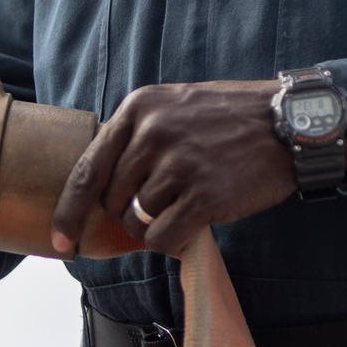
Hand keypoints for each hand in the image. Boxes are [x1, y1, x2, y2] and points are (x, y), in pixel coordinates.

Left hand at [51, 79, 296, 257]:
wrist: (287, 122)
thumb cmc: (229, 118)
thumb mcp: (175, 105)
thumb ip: (137, 135)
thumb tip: (101, 185)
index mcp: (139, 109)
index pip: (87, 170)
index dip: (68, 211)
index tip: (60, 239)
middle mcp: (153, 134)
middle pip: (113, 201)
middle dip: (130, 213)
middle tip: (165, 202)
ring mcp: (178, 165)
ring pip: (137, 222)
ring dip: (155, 225)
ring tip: (186, 204)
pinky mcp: (203, 196)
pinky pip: (163, 239)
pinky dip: (172, 241)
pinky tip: (192, 224)